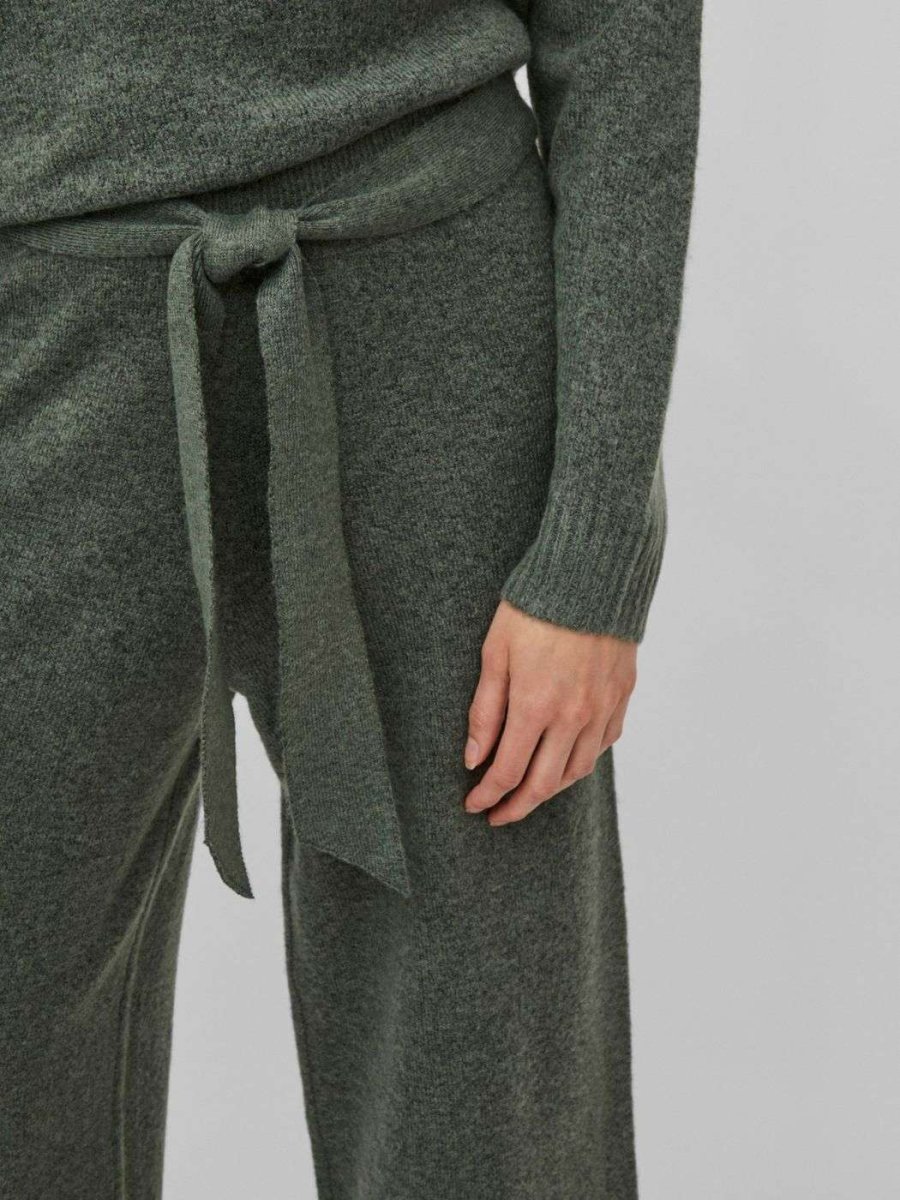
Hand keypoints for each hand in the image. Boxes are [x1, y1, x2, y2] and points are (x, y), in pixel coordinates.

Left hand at [463, 600, 636, 824]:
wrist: (591, 576)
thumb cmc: (533, 608)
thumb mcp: (495, 654)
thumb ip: (485, 711)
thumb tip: (474, 759)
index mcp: (535, 705)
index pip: (507, 772)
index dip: (488, 796)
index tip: (473, 805)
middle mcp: (572, 716)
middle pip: (543, 784)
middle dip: (516, 807)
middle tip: (497, 815)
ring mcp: (601, 709)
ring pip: (576, 771)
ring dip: (548, 790)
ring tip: (527, 792)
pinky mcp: (621, 697)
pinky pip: (601, 746)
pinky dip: (580, 762)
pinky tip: (564, 760)